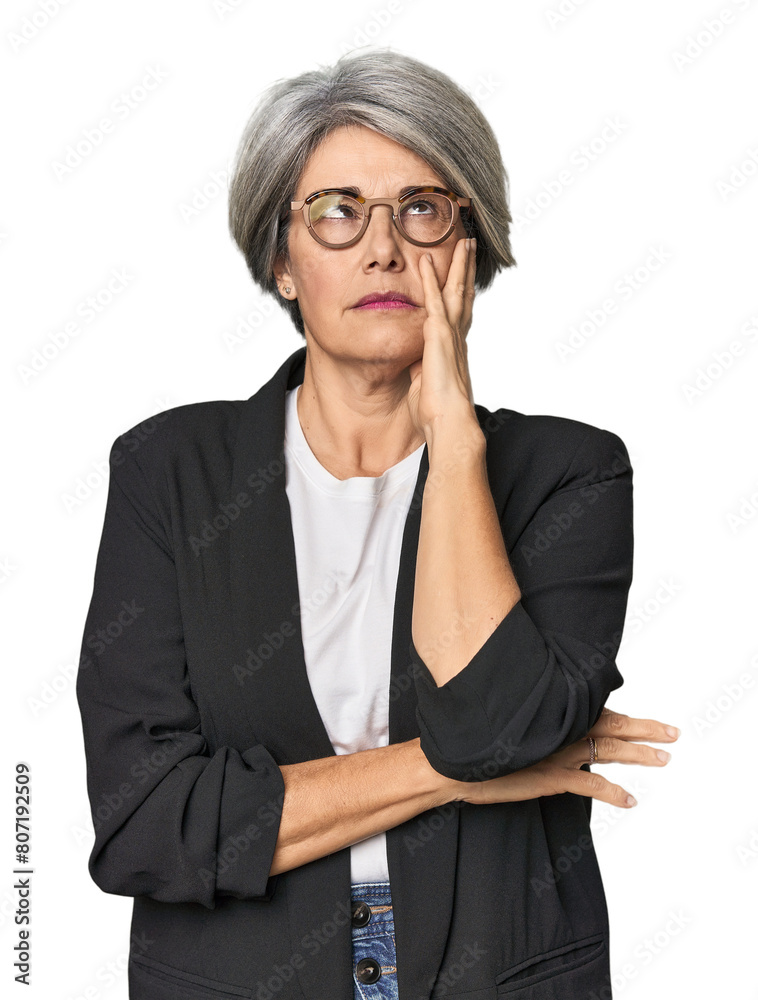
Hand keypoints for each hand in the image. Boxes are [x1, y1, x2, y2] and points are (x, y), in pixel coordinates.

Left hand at [406, 237, 477, 437]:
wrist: (448, 421)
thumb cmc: (436, 412)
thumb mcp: (426, 384)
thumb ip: (422, 368)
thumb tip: (415, 364)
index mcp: (454, 348)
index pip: (459, 312)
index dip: (461, 291)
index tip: (463, 275)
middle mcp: (457, 336)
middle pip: (464, 294)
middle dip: (466, 269)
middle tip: (470, 246)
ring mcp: (450, 334)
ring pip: (455, 290)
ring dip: (458, 265)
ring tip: (462, 242)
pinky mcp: (438, 335)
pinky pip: (433, 300)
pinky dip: (430, 279)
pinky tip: (425, 261)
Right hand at [451, 708, 679, 809]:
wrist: (455, 762)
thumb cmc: (479, 740)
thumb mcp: (510, 724)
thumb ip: (535, 720)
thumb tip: (549, 721)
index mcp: (553, 714)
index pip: (599, 709)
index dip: (626, 713)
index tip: (646, 717)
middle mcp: (561, 729)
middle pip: (614, 725)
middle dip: (647, 729)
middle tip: (674, 733)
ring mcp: (559, 753)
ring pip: (611, 751)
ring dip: (640, 756)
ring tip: (664, 760)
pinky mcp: (552, 777)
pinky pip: (593, 785)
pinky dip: (615, 793)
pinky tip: (630, 800)